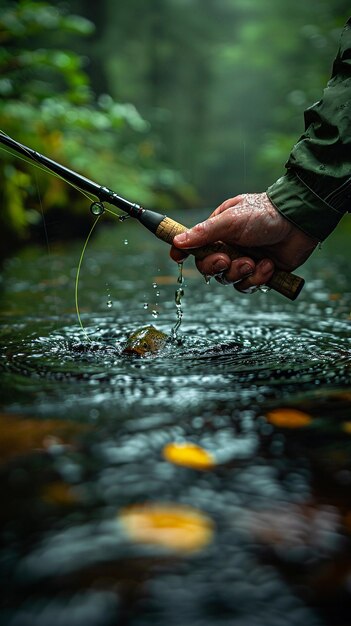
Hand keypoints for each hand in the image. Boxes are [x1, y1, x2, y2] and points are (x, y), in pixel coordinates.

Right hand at [170, 193, 317, 292]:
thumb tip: (177, 241)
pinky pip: (248, 285)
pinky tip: (268, 265)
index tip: (176, 258)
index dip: (184, 252)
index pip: (195, 245)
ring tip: (254, 261)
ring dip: (240, 272)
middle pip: (209, 268)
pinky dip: (258, 278)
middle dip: (217, 266)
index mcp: (219, 232)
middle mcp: (229, 247)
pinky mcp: (261, 273)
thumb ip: (204, 233)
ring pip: (228, 279)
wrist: (298, 223)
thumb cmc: (263, 215)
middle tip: (227, 260)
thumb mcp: (230, 220)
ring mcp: (245, 260)